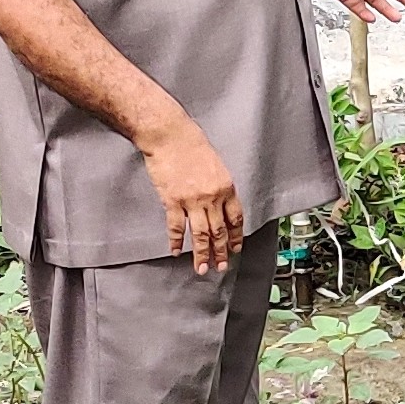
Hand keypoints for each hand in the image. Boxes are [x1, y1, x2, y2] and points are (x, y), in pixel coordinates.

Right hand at [139, 114, 245, 273]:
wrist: (169, 135)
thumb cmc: (191, 143)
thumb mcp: (215, 164)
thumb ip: (219, 186)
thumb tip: (219, 204)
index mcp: (225, 187)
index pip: (235, 219)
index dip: (235, 237)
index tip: (235, 249)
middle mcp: (211, 197)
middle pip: (219, 231)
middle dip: (221, 252)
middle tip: (221, 266)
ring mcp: (191, 200)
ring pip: (200, 235)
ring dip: (202, 254)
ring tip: (202, 268)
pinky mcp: (172, 201)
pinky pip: (176, 227)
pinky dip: (176, 241)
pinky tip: (176, 251)